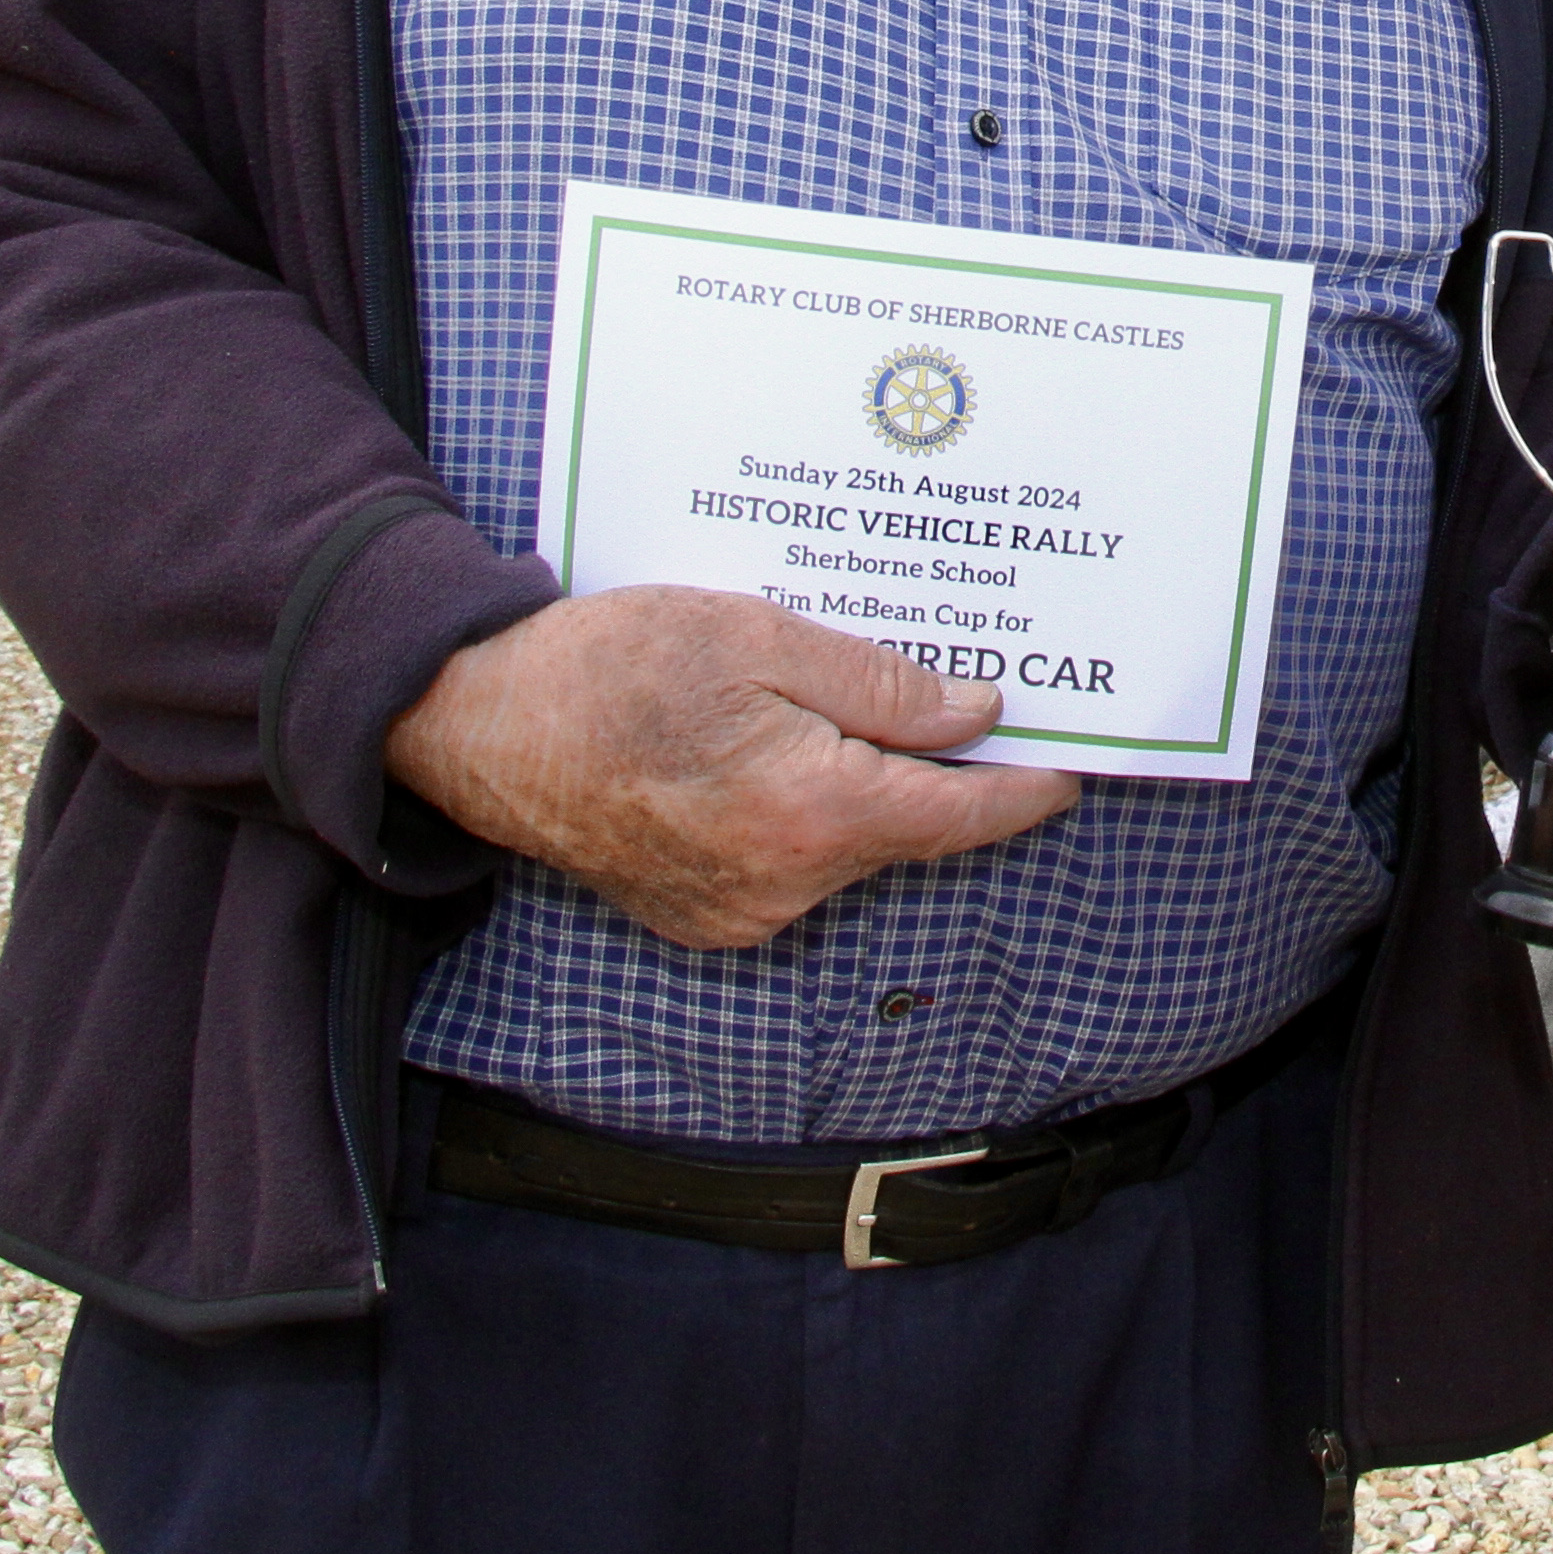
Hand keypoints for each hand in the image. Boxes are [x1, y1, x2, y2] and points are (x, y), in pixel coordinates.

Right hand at [384, 586, 1079, 951]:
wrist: (479, 725)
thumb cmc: (611, 666)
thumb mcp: (760, 637)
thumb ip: (881, 683)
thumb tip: (977, 712)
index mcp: (814, 812)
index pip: (960, 813)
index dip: (1025, 788)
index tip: (1073, 768)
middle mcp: (786, 884)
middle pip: (905, 828)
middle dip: (939, 771)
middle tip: (970, 698)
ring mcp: (740, 911)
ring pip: (846, 846)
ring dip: (861, 786)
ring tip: (846, 709)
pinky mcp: (702, 915)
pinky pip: (789, 865)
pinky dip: (803, 812)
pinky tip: (776, 751)